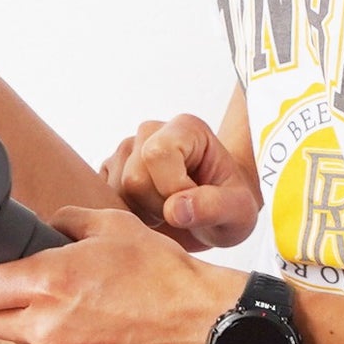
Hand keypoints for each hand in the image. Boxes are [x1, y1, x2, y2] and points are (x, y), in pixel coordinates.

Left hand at [0, 205, 237, 343]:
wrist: (206, 327)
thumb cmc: (164, 275)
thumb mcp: (113, 226)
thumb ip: (67, 223)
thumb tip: (48, 228)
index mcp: (47, 285)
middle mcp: (47, 329)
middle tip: (9, 285)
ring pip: (21, 343)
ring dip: (28, 324)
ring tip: (65, 303)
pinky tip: (93, 326)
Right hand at [98, 115, 259, 251]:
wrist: (217, 209)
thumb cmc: (231, 205)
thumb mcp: (239, 213)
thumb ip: (213, 207)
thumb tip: (175, 210)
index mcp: (185, 128)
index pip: (157, 155)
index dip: (173, 189)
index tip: (194, 203)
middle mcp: (151, 131)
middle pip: (133, 179)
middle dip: (156, 208)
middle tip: (181, 213)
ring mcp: (126, 150)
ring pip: (115, 193)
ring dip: (141, 214)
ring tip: (167, 212)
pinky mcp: (110, 169)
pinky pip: (104, 198)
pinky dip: (126, 215)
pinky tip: (150, 214)